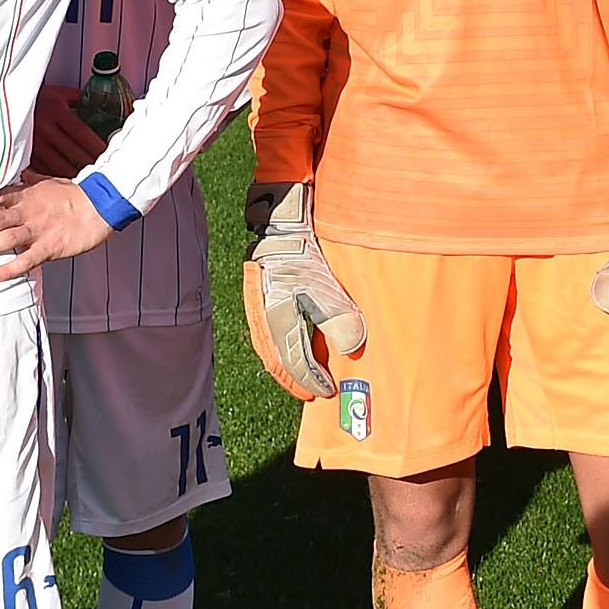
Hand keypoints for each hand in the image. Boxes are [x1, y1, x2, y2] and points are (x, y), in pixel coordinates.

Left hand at [0, 175, 115, 280]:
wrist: (101, 205)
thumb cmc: (74, 194)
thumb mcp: (48, 181)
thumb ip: (29, 180)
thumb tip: (18, 173)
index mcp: (25, 195)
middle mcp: (27, 212)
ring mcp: (38, 229)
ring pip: (4, 238)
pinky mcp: (50, 246)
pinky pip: (26, 259)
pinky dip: (9, 269)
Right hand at [28, 85, 106, 176]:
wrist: (3, 102)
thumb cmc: (35, 98)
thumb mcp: (58, 93)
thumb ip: (78, 100)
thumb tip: (98, 108)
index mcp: (55, 111)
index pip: (82, 134)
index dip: (97, 146)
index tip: (109, 154)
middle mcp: (45, 128)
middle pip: (74, 153)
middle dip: (93, 164)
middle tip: (106, 172)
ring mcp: (34, 144)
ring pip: (61, 166)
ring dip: (78, 174)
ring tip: (92, 181)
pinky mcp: (25, 155)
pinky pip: (46, 171)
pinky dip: (60, 177)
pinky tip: (70, 180)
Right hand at [241, 182, 364, 398]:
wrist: (282, 216)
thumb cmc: (306, 249)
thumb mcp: (326, 284)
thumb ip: (338, 318)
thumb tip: (351, 350)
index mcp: (278, 317)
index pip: (294, 360)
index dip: (311, 379)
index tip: (326, 392)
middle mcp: (263, 314)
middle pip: (276, 358)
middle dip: (294, 378)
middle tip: (312, 391)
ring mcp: (257, 302)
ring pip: (269, 345)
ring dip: (284, 364)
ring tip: (301, 374)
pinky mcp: (259, 291)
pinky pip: (267, 330)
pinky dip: (279, 345)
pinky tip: (290, 343)